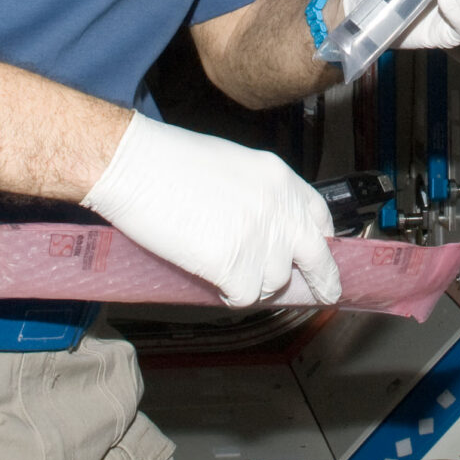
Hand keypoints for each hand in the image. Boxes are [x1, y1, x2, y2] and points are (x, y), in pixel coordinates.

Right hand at [81, 112, 340, 306]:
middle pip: (316, 258)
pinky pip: (244, 296)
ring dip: (252, 282)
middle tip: (324, 297)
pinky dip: (229, 294)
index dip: (320, 242)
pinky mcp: (234, 264)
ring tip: (222, 265)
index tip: (319, 256)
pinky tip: (212, 279)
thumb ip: (262, 198)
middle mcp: (279, 209)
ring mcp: (259, 239)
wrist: (135, 166)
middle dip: (322, 282)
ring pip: (273, 282)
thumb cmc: (169, 162)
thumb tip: (271, 233)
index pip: (319, 219)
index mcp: (281, 179)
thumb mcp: (235, 166)